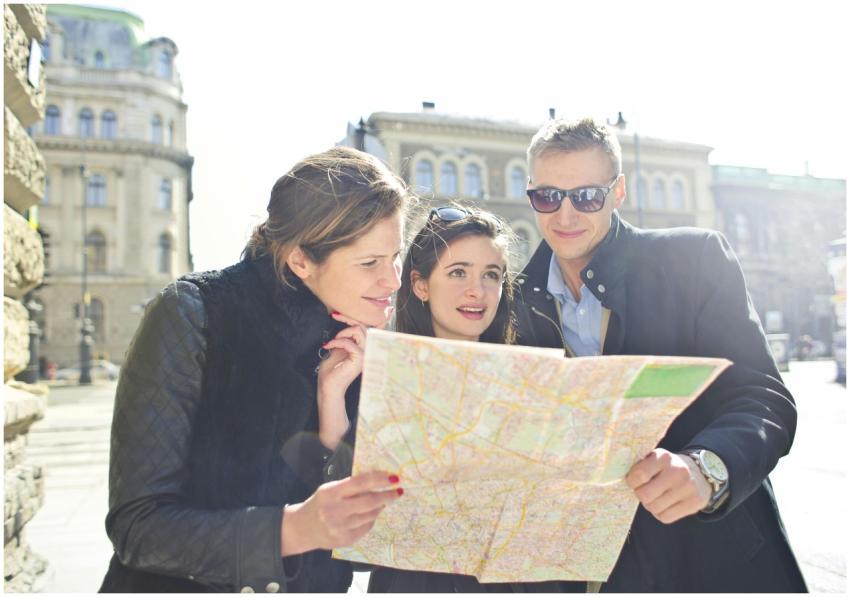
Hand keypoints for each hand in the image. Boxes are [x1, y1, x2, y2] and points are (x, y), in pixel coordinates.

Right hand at [280, 470, 402, 555]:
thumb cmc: (321, 503)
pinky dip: (371, 518)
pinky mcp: (345, 540)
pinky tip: (370, 514)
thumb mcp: (330, 489)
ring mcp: (340, 528)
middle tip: (398, 491)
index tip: (394, 477)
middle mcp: (334, 511)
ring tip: (383, 501)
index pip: (360, 483)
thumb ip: (350, 485)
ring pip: (370, 515)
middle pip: (369, 502)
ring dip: (381, 507)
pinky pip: (366, 527)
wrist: (303, 528)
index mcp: (331, 493)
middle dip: (387, 496)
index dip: (379, 479)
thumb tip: (379, 480)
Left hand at [316, 312, 368, 448]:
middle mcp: (368, 351)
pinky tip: (329, 345)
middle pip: (363, 326)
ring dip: (344, 331)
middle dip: (348, 318)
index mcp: (364, 348)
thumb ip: (345, 338)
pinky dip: (337, 341)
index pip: (366, 327)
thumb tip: (347, 323)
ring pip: (360, 331)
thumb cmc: (331, 370)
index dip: (354, 317)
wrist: (328, 386)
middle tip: (334, 316)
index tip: (337, 313)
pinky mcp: (359, 360)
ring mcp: (365, 355)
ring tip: (334, 339)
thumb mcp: (338, 348)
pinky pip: (350, 343)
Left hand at [625, 448, 711, 523]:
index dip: (632, 482)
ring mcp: (687, 488)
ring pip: (654, 508)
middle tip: (644, 491)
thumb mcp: (655, 458)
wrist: (701, 473)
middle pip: (645, 495)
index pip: (639, 475)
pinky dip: (661, 513)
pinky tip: (665, 504)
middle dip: (640, 495)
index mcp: (663, 457)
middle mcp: (677, 472)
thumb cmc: (668, 467)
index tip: (634, 481)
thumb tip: (619, 476)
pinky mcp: (694, 503)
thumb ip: (640, 465)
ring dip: (650, 505)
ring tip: (656, 496)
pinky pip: (666, 517)